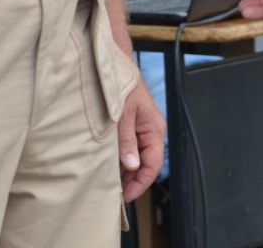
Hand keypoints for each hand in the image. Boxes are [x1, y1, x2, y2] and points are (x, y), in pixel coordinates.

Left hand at [116, 78, 164, 200]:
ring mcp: (142, 130)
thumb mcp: (122, 115)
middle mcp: (151, 132)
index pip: (152, 166)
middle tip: (112, 193)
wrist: (114, 65)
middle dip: (130, 180)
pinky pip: (129, 148)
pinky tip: (107, 166)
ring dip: (124, 170)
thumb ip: (126, 141)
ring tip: (108, 183)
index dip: (139, 184)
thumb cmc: (121, 85)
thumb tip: (131, 166)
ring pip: (136, 158)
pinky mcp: (132, 127)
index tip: (126, 197)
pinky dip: (120, 159)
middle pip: (145, 165)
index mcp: (155, 131)